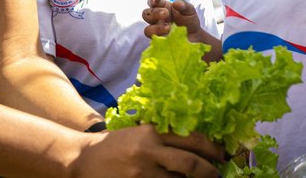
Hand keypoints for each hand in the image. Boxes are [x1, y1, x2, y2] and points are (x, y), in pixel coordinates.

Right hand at [73, 124, 223, 177]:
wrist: (83, 159)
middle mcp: (149, 151)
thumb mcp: (141, 132)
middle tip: (218, 174)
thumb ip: (165, 136)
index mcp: (152, 132)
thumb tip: (198, 144)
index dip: (212, 149)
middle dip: (209, 172)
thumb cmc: (116, 144)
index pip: (191, 138)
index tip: (222, 155)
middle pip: (190, 164)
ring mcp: (142, 173)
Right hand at [142, 0, 202, 38]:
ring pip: (147, 29)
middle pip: (146, 14)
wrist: (195, 36)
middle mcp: (157, 19)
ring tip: (168, 28)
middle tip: (165, 14)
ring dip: (156, 28)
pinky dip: (160, 38)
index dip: (152, 0)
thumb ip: (184, 5)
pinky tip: (169, 36)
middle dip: (154, 13)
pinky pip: (154, 41)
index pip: (152, 1)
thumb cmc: (189, 21)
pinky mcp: (159, 42)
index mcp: (162, 7)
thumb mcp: (189, 10)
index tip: (156, 0)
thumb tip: (175, 3)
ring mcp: (157, 31)